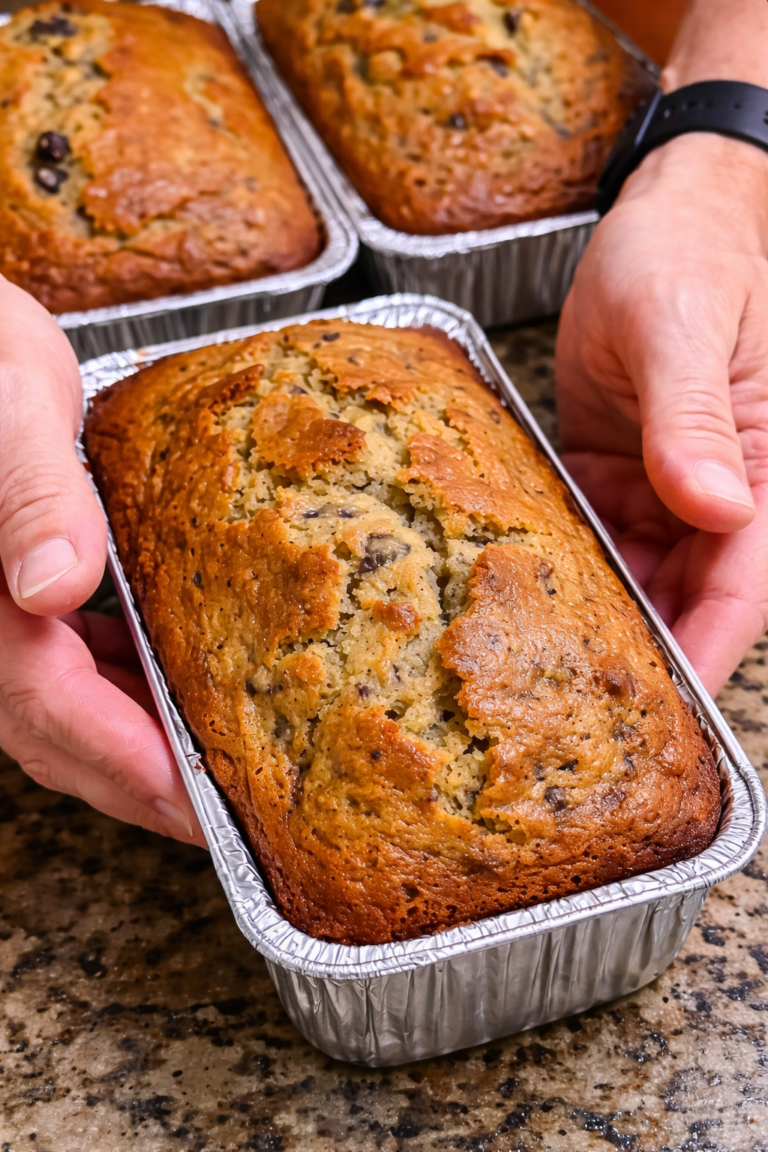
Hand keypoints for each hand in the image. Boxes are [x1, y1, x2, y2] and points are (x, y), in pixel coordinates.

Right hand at [0, 276, 203, 844]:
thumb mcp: (8, 406)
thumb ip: (29, 496)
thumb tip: (52, 586)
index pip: (49, 706)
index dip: (126, 763)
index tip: (197, 810)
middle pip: (53, 736)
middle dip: (137, 785)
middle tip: (222, 822)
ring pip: (58, 712)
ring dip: (131, 750)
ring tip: (208, 775)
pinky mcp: (15, 594)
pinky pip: (62, 669)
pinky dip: (117, 696)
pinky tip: (167, 692)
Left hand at [556, 134, 767, 695]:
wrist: (657, 217)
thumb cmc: (686, 255)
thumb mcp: (682, 330)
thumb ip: (693, 422)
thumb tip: (714, 506)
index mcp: (761, 465)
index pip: (741, 583)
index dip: (708, 650)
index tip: (670, 708)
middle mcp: (720, 487)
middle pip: (690, 595)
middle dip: (644, 648)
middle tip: (579, 701)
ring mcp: (669, 484)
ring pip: (642, 575)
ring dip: (599, 613)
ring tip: (542, 658)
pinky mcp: (622, 473)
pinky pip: (598, 534)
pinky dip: (569, 562)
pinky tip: (529, 586)